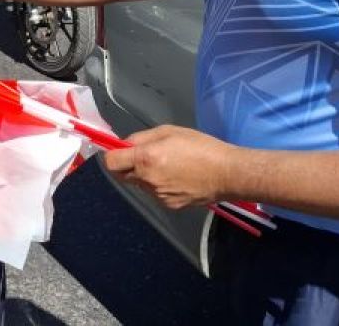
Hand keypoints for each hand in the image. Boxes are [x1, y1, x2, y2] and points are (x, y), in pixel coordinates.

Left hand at [103, 125, 237, 209]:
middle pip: (122, 176)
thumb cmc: (201, 147)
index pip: (111, 163)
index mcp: (146, 159)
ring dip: (145, 176)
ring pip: (140, 185)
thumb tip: (125, 144)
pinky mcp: (169, 205)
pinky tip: (177, 178)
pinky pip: (155, 193)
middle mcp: (148, 180)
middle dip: (127, 166)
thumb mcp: (170, 131)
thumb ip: (142, 138)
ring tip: (168, 166)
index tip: (119, 150)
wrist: (227, 174)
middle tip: (145, 156)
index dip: (111, 155)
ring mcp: (158, 195)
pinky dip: (159, 185)